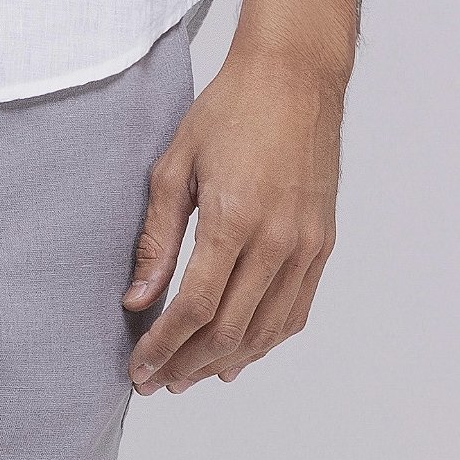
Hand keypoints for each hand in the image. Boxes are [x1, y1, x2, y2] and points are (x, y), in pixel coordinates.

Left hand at [119, 37, 342, 393]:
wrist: (294, 77)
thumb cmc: (230, 110)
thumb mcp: (175, 162)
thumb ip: (157, 235)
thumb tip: (137, 297)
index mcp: (233, 218)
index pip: (193, 307)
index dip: (162, 346)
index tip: (139, 367)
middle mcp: (276, 241)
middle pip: (229, 331)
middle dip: (187, 364)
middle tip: (158, 382)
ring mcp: (305, 246)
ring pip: (265, 332)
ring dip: (225, 361)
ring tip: (191, 374)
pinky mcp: (322, 245)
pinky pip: (295, 312)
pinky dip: (266, 341)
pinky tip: (238, 351)